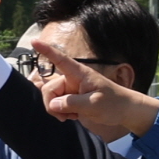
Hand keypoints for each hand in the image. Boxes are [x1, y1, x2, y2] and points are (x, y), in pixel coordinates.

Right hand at [34, 40, 158, 134]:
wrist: (124, 111)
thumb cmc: (113, 103)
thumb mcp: (94, 104)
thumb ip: (72, 103)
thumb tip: (53, 105)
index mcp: (79, 74)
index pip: (60, 59)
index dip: (46, 50)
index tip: (34, 41)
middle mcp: (72, 79)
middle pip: (49, 88)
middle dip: (51, 104)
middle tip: (64, 117)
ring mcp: (71, 90)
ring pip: (51, 98)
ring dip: (57, 110)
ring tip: (72, 116)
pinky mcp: (71, 100)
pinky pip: (56, 105)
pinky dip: (61, 113)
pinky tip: (73, 116)